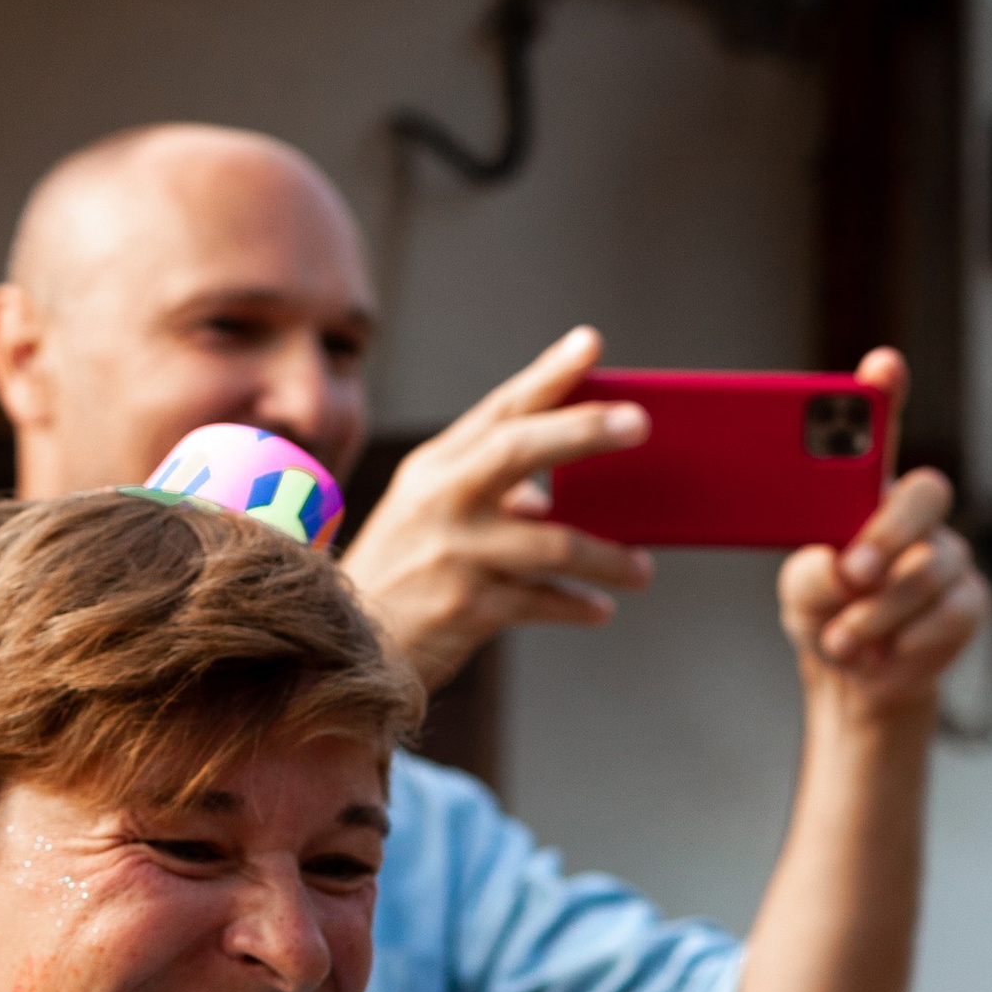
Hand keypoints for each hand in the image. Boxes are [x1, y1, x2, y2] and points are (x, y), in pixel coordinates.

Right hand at [339, 326, 655, 689]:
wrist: (349, 647)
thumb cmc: (405, 576)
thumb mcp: (430, 518)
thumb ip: (487, 497)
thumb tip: (547, 501)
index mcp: (434, 467)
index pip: (499, 410)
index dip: (547, 376)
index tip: (589, 343)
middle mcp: (441, 499)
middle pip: (520, 449)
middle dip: (584, 431)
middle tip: (640, 422)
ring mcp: (453, 552)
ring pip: (552, 541)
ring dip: (608, 556)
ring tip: (642, 569)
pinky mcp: (466, 606)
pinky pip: (544, 601)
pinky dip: (578, 604)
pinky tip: (599, 607)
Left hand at [779, 353, 987, 727]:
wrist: (855, 680)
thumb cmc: (827, 613)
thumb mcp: (800, 589)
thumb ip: (813, 572)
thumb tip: (846, 569)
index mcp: (867, 489)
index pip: (881, 428)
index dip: (885, 393)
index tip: (883, 366)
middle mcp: (913, 512)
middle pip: (926, 492)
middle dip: (889, 532)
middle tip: (855, 572)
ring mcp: (947, 554)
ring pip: (929, 568)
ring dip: (879, 613)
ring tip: (842, 640)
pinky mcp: (968, 601)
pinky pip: (948, 614)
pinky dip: (906, 641)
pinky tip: (881, 655)